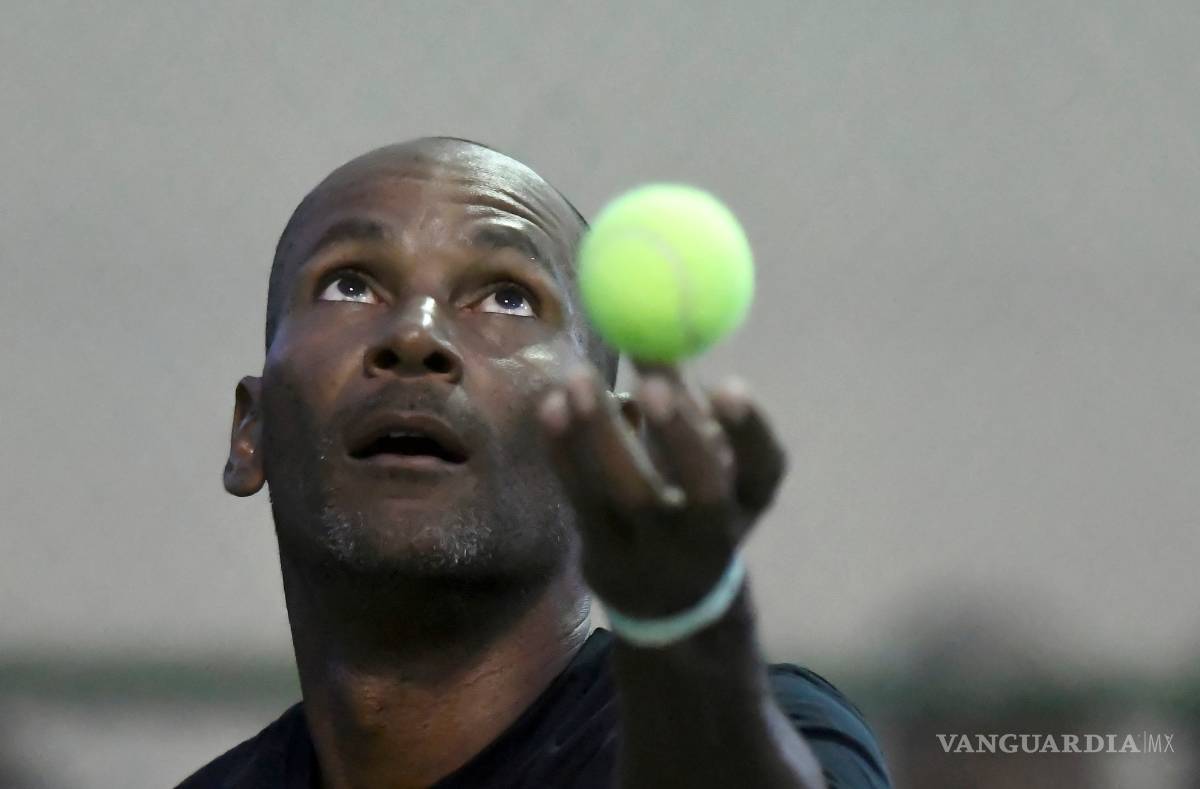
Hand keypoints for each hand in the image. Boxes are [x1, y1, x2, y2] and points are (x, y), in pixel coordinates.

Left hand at [536, 360, 786, 619]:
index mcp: (747, 500)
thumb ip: (678, 395)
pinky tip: (551, 407)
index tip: (728, 382)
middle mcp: (712, 533)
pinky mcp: (605, 556)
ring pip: (631, 497)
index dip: (748, 430)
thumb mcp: (700, 455)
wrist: (663, 598)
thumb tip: (647, 328)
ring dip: (601, 435)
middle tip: (650, 384)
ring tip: (578, 378)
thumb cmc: (687, 499)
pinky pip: (582, 500)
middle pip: (704, 492)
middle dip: (679, 437)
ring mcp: (657, 553)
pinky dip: (564, 452)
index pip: (764, 467)